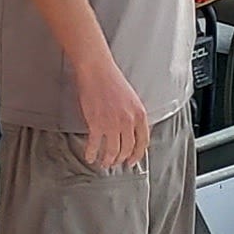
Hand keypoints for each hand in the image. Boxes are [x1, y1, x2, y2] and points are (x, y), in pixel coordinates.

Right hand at [74, 52, 152, 171]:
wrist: (96, 70)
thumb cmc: (112, 80)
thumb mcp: (131, 99)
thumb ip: (133, 116)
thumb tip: (131, 133)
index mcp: (140, 114)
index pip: (143, 142)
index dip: (137, 155)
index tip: (132, 161)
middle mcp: (128, 121)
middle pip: (127, 149)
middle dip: (121, 159)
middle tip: (115, 163)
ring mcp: (112, 124)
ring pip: (112, 151)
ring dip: (107, 160)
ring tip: (103, 163)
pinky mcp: (96, 124)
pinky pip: (95, 145)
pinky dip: (91, 154)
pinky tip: (90, 157)